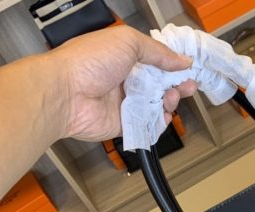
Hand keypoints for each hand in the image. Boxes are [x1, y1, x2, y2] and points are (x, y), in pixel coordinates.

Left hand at [51, 26, 196, 141]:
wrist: (66, 93)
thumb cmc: (87, 62)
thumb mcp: (128, 42)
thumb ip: (158, 52)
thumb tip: (181, 60)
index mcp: (124, 56)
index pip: (156, 61)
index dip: (173, 65)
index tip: (188, 68)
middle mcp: (125, 79)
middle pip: (160, 85)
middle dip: (177, 85)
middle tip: (188, 86)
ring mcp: (124, 102)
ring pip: (156, 106)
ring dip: (168, 102)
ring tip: (171, 98)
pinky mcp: (123, 123)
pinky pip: (147, 126)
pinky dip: (158, 123)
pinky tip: (162, 116)